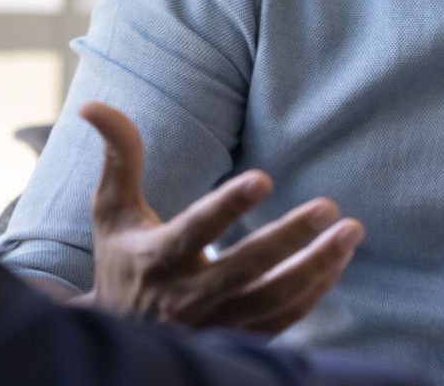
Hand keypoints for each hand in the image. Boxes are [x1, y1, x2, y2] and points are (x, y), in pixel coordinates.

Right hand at [74, 102, 364, 333]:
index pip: (196, 230)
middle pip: (246, 269)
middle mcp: (187, 296)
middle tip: (329, 207)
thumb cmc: (120, 260)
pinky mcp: (237, 338)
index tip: (265, 177)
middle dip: (290, 239)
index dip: (229, 206)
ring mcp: (215, 323)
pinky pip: (284, 320)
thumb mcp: (111, 211)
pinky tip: (338, 260)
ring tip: (350, 232)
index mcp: (157, 258)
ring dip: (317, 266)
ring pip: (273, 299)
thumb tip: (93, 105)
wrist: (119, 335)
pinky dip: (314, 291)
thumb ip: (119, 157)